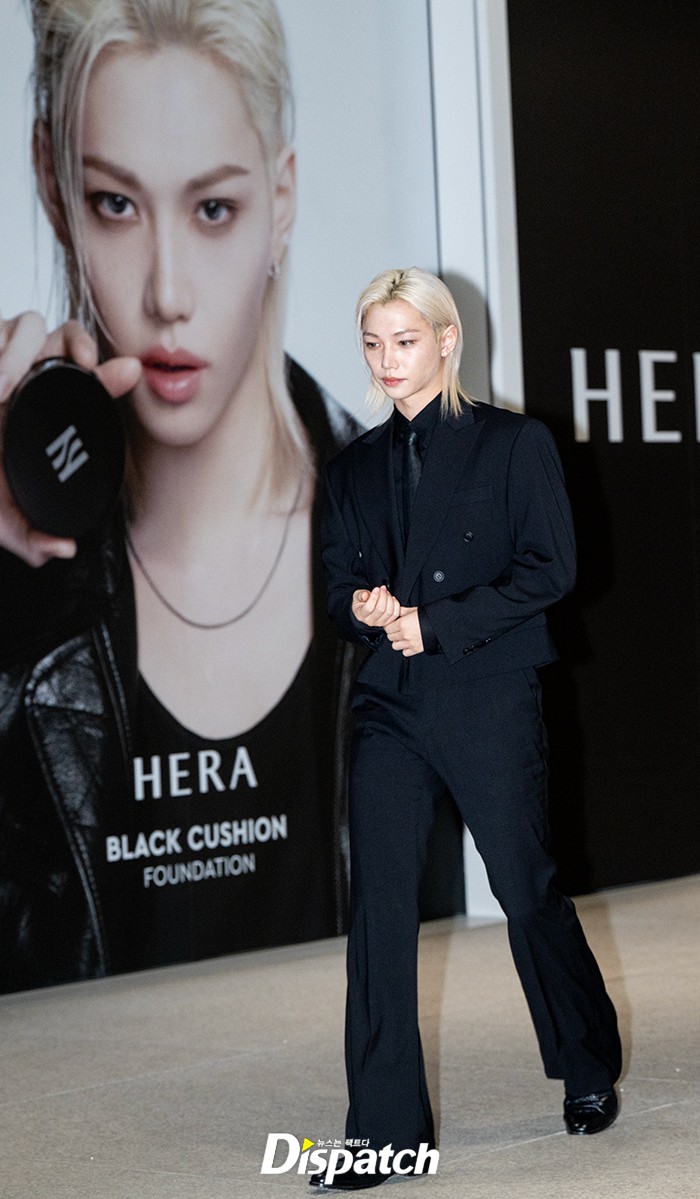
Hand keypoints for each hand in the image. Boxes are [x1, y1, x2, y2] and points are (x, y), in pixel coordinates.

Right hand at [0, 312, 140, 566]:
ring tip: (6, 387)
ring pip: (30, 324)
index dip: (109, 372)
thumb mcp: (2, 519)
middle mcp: (24, 380)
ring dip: (24, 349)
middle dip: (77, 343)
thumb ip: (32, 538)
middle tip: (82, 366)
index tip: (127, 373)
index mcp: (43, 412)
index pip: (85, 381)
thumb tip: (65, 548)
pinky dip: (0, 350)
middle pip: (65, 337)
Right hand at [352, 584, 400, 626]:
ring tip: (387, 592)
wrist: (365, 608)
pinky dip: (396, 605)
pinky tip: (392, 598)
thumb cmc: (362, 601)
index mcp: (361, 615)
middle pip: (380, 609)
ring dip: (390, 599)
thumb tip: (365, 595)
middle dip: (383, 596)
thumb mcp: (357, 596)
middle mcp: (370, 621)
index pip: (369, 608)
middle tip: (383, 588)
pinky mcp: (388, 622)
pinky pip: (395, 614)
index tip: (376, 588)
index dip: (374, 597)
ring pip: (389, 612)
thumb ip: (360, 595)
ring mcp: (380, 623)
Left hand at [385, 606, 423, 655]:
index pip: (387, 628)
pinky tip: (409, 643)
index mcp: (402, 624)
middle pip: (390, 637)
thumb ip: (401, 610)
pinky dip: (406, 649)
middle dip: (393, 633)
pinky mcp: (416, 649)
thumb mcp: (413, 610)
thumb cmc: (428, 616)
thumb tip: (394, 606)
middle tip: (398, 630)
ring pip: (395, 646)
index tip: (392, 625)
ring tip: (403, 637)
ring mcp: (410, 643)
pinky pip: (404, 653)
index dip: (389, 625)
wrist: (440, 624)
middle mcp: (404, 634)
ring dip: (398, 642)